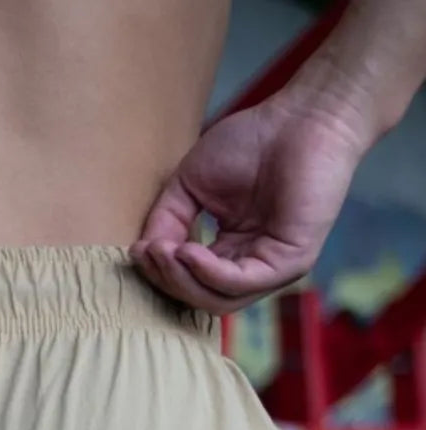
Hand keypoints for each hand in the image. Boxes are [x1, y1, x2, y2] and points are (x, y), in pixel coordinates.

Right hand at [131, 97, 367, 312]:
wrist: (304, 116)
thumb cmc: (254, 141)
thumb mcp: (191, 184)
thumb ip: (166, 220)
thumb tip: (144, 253)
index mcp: (230, 251)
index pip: (189, 280)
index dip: (160, 272)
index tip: (137, 251)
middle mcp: (251, 265)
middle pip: (199, 298)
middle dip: (168, 279)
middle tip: (149, 254)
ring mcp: (272, 268)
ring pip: (217, 300)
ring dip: (183, 281)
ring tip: (165, 253)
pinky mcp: (291, 263)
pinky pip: (241, 283)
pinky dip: (209, 273)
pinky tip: (188, 251)